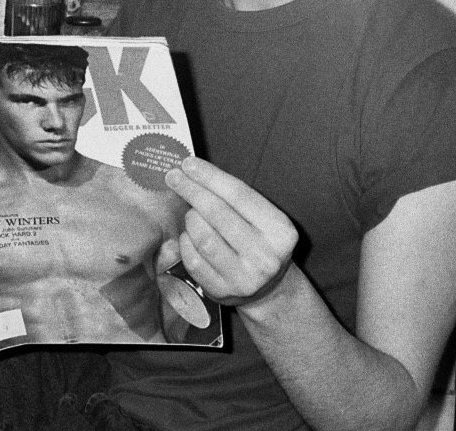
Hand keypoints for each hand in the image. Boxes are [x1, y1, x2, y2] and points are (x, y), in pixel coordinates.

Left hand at [164, 156, 298, 308]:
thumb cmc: (260, 242)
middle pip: (218, 214)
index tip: (189, 163)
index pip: (239, 194)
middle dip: (192, 190)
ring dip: (191, 218)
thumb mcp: (263, 219)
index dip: (210, 176)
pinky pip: (193, 260)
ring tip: (191, 212)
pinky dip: (186, 242)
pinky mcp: (222, 292)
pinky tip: (189, 235)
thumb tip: (195, 172)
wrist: (269, 289)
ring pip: (203, 238)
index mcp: (280, 231)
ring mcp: (244, 278)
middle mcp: (265, 256)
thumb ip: (236, 198)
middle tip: (175, 177)